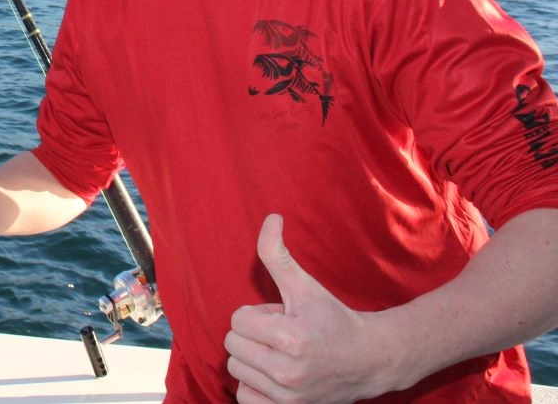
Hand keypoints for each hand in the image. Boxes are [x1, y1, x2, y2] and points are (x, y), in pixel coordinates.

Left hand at [225, 214, 391, 402]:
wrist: (370, 360)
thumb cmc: (334, 319)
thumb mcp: (305, 285)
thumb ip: (279, 254)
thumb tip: (270, 218)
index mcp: (290, 338)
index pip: (238, 319)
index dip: (256, 313)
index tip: (281, 317)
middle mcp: (288, 372)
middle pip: (233, 344)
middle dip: (253, 335)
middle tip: (281, 335)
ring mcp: (289, 396)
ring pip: (236, 369)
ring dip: (253, 359)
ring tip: (280, 353)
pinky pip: (245, 398)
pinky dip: (253, 386)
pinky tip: (272, 374)